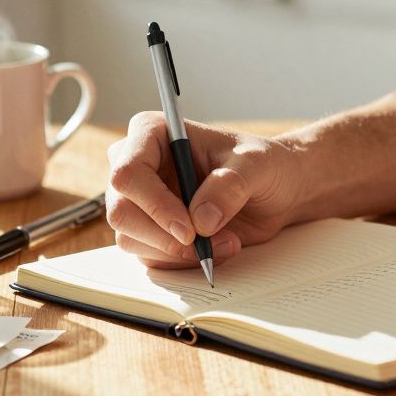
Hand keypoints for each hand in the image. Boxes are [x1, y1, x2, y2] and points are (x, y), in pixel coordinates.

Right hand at [106, 113, 303, 268]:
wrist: (274, 191)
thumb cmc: (262, 164)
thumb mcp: (256, 165)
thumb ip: (230, 186)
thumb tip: (201, 221)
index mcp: (152, 134)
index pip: (128, 172)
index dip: (153, 204)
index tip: (189, 229)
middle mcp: (139, 166)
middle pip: (120, 211)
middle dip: (163, 237)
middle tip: (203, 244)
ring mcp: (141, 201)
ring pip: (131, 239)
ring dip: (178, 253)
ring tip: (226, 242)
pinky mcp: (151, 230)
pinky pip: (150, 257)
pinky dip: (183, 262)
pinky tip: (216, 248)